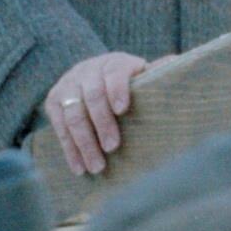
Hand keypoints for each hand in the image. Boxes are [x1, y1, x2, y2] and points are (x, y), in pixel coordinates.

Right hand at [45, 52, 151, 176]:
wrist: (91, 74)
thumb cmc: (127, 82)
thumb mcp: (141, 75)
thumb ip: (156, 73)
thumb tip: (177, 62)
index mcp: (114, 63)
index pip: (114, 73)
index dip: (117, 90)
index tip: (123, 109)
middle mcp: (88, 70)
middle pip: (92, 96)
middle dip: (102, 123)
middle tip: (113, 148)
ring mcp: (68, 84)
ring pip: (73, 114)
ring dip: (84, 143)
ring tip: (97, 167)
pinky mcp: (53, 101)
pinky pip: (59, 127)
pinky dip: (69, 149)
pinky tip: (78, 168)